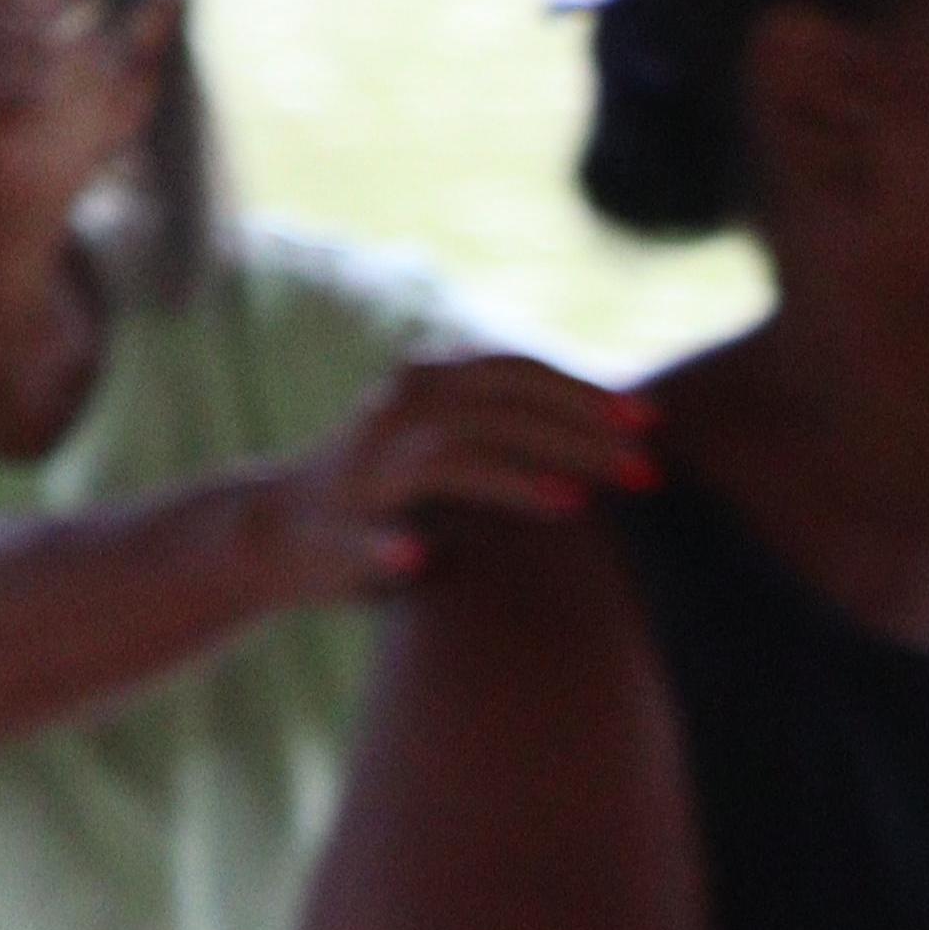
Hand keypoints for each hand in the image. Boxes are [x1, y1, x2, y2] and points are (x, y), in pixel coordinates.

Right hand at [265, 352, 655, 595]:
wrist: (278, 535)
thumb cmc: (391, 498)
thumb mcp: (455, 450)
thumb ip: (513, 432)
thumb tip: (614, 434)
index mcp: (430, 384)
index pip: (516, 371)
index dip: (584, 392)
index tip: (650, 422)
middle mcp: (398, 411)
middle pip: (499, 407)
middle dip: (576, 435)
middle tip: (642, 470)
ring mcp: (366, 468)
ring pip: (447, 456)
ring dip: (511, 480)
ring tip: (574, 503)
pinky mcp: (336, 527)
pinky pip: (366, 534)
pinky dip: (393, 546)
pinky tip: (422, 558)